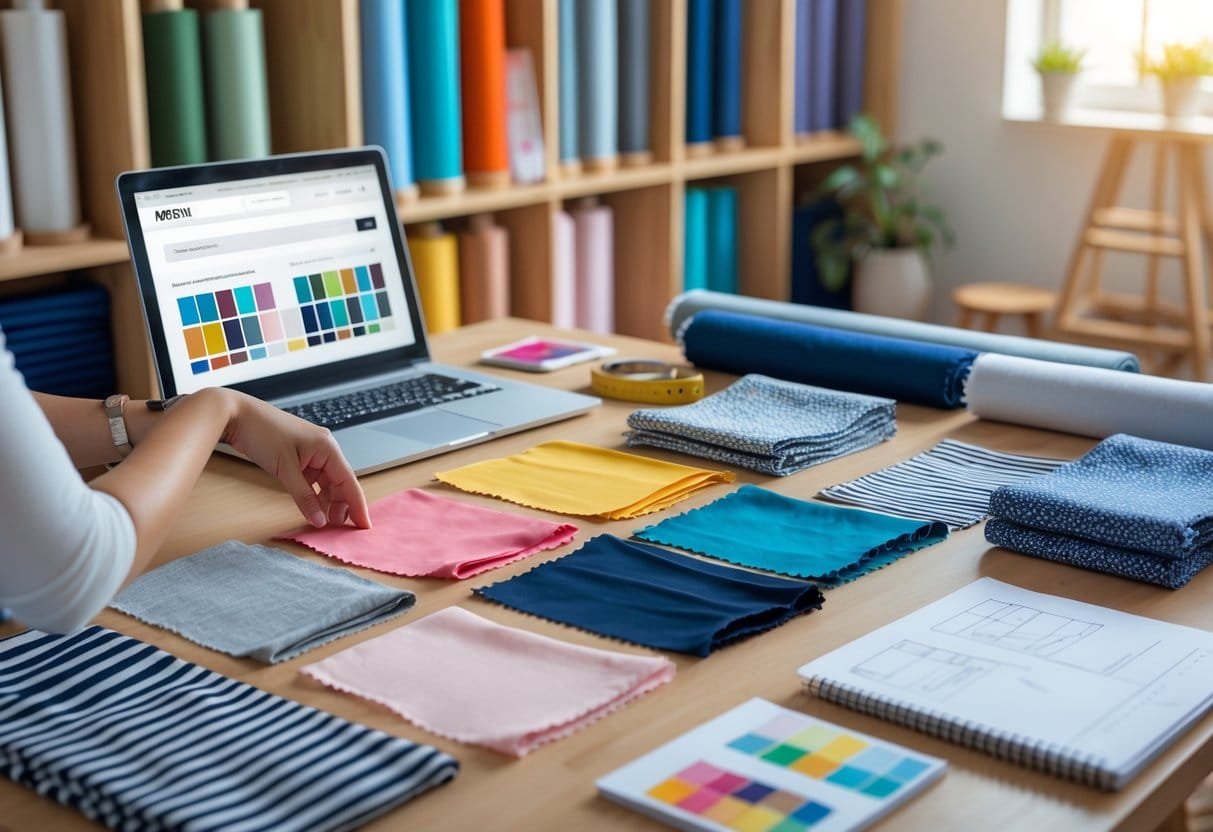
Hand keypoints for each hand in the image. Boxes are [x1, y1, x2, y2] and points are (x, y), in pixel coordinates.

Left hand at [215, 390, 371, 528]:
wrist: (236, 415)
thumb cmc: (262, 433)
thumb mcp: (285, 468)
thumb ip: (304, 496)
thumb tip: (319, 520)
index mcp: (328, 448)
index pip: (349, 481)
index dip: (358, 505)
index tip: (364, 526)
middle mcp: (325, 449)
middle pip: (341, 483)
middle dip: (342, 506)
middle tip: (339, 530)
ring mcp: (312, 453)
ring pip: (327, 483)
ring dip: (328, 502)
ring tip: (326, 523)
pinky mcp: (300, 457)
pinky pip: (314, 480)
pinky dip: (315, 495)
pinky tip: (314, 508)